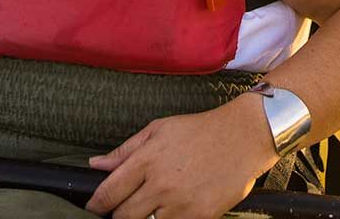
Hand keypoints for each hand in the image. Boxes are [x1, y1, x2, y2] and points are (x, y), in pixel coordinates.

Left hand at [86, 93, 278, 218]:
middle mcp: (161, 184)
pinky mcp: (199, 217)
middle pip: (123, 216)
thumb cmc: (200, 131)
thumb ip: (125, 150)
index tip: (95, 207)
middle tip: (124, 208)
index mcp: (147, 159)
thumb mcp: (159, 129)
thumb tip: (96, 165)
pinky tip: (174, 208)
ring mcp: (181, 203)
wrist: (243, 137)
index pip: (109, 193)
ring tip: (155, 204)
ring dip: (145, 218)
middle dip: (119, 214)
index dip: (97, 204)